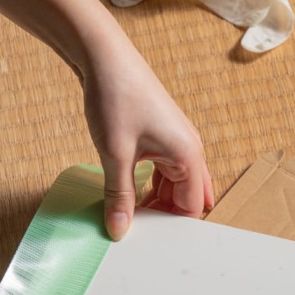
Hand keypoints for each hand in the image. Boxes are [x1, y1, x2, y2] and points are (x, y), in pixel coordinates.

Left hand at [82, 46, 213, 239]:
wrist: (103, 56)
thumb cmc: (115, 98)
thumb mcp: (115, 155)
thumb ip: (120, 197)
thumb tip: (119, 230)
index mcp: (189, 155)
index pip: (191, 207)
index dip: (170, 226)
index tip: (143, 238)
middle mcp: (189, 149)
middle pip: (185, 198)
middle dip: (165, 216)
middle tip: (136, 232)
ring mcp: (175, 141)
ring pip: (172, 186)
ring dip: (154, 201)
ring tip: (127, 215)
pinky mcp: (160, 135)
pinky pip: (161, 171)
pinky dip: (147, 185)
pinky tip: (126, 193)